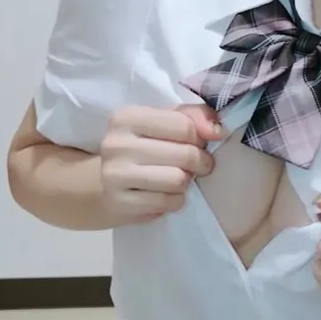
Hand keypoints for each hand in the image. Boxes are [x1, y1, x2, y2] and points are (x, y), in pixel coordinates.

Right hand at [99, 104, 220, 225]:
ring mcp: (114, 175)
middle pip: (185, 154)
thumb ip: (193, 116)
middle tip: (198, 165)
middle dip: (200, 161)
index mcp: (127, 117)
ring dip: (186, 182)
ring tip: (179, 178)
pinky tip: (165, 194)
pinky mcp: (119, 203)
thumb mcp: (164, 122)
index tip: (201, 143)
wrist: (103, 184)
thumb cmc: (142, 148)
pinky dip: (175, 200)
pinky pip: (168, 203)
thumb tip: (217, 130)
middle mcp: (116, 144)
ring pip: (178, 180)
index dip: (201, 137)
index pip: (183, 125)